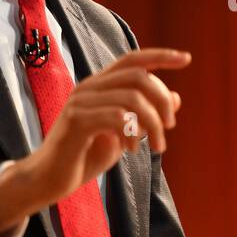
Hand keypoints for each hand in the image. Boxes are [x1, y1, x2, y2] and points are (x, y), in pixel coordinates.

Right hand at [0, 49, 190, 230]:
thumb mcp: (124, 135)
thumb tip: (175, 98)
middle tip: (169, 128)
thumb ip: (145, 116)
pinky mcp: (77, 121)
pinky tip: (131, 150)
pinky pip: (117, 117)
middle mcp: (89, 87)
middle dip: (162, 101)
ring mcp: (81, 102)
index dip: (161, 56)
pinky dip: (133, 134)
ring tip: (157, 146)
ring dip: (153, 124)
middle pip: (138, 77)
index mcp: (100, 85)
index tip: (186, 59)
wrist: (49, 180)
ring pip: (132, 98)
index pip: (133, 59)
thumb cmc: (85, 155)